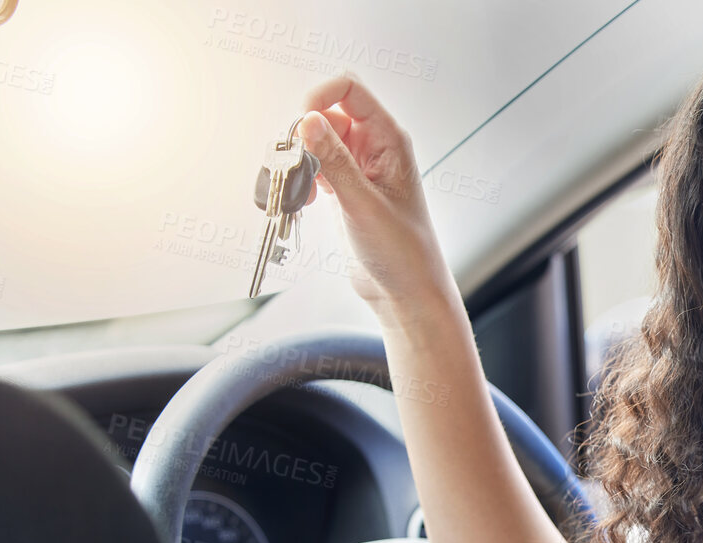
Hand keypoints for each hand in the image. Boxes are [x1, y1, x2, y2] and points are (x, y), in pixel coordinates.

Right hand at [295, 74, 454, 319]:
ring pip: (316, 143)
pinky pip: (315, 168)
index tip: (300, 124)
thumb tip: (307, 119)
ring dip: (300, 161)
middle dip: (304, 135)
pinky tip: (305, 201)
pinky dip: (303, 179)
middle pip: (326, 114)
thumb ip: (334, 160)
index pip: (350, 90)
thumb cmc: (402, 252)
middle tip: (296, 166)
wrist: (407, 293)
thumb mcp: (363, 203)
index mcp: (389, 140)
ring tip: (301, 191)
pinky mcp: (345, 189)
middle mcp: (374, 148)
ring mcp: (358, 169)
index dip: (320, 96)